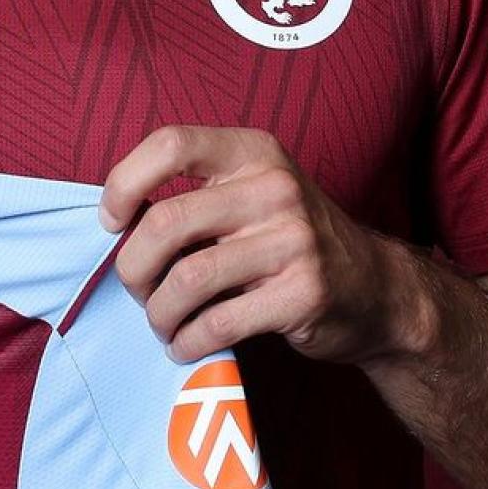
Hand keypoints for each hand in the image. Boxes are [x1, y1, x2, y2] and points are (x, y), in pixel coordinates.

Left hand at [101, 124, 428, 365]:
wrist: (376, 289)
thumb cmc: (287, 243)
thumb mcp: (250, 197)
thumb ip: (193, 199)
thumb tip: (116, 229)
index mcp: (253, 152)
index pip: (170, 144)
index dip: (124, 183)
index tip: (111, 222)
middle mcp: (275, 187)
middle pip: (166, 222)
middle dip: (133, 268)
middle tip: (137, 290)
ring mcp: (294, 241)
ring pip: (187, 279)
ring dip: (159, 312)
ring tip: (162, 323)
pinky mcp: (303, 294)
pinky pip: (219, 322)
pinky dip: (188, 341)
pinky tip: (186, 345)